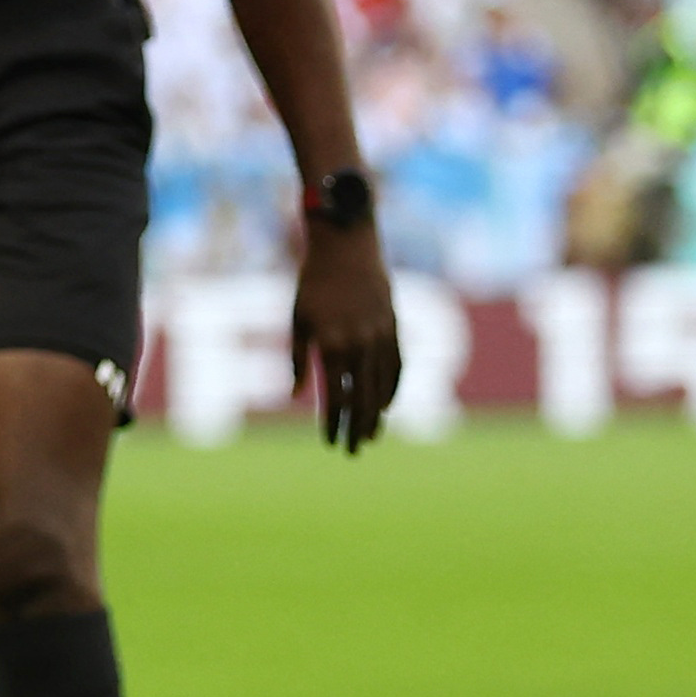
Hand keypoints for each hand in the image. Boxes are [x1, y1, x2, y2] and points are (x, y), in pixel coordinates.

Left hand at [294, 215, 400, 452]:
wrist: (347, 244)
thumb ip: (298, 360)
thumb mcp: (297, 320)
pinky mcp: (394, 326)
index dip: (333, 423)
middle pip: (361, 398)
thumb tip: (297, 396)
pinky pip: (398, 366)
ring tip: (369, 436)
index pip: (335, 397)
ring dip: (376, 415)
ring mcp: (381, 335)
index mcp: (331, 343)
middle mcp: (360, 343)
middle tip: (352, 451)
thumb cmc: (313, 281)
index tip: (329, 442)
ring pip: (382, 386)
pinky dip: (392, 389)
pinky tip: (386, 406)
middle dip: (356, 428)